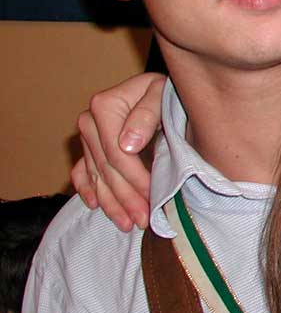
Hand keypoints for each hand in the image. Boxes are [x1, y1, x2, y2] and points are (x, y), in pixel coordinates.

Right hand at [71, 73, 167, 230]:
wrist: (158, 88)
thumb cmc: (165, 90)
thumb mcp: (161, 93)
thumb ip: (147, 115)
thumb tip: (127, 144)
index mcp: (104, 107)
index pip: (118, 155)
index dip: (136, 179)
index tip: (153, 197)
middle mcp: (89, 121)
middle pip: (107, 170)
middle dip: (125, 198)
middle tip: (143, 220)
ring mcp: (86, 135)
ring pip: (96, 176)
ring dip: (110, 203)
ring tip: (127, 224)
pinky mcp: (88, 145)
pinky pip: (83, 171)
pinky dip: (88, 189)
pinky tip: (95, 205)